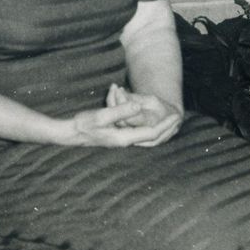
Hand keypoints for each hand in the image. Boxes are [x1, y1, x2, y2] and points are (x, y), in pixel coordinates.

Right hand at [64, 88, 178, 147]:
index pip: (151, 132)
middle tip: (180, 118)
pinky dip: (150, 129)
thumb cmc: (83, 124)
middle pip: (152, 137)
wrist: (70, 134)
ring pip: (147, 137)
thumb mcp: (101, 115)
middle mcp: (125, 142)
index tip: (176, 116)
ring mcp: (121, 141)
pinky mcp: (118, 137)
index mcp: (124, 138)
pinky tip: (154, 123)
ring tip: (171, 121)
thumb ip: (120, 111)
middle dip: (167, 128)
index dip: (165, 124)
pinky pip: (139, 134)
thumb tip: (137, 106)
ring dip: (160, 129)